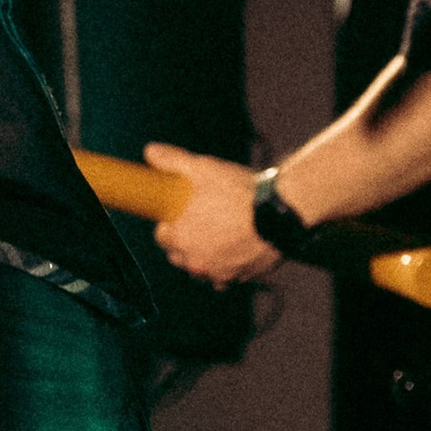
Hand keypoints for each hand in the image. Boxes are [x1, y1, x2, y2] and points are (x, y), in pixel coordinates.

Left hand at [150, 144, 277, 286]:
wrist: (280, 215)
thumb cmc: (239, 192)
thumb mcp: (202, 168)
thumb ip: (173, 161)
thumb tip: (150, 151)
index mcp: (180, 237)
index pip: (161, 236)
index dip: (169, 224)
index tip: (179, 214)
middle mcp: (195, 261)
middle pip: (178, 255)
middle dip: (183, 242)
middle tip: (198, 223)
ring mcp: (218, 273)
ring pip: (200, 269)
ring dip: (202, 257)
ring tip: (216, 237)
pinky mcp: (241, 278)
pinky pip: (224, 279)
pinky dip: (224, 269)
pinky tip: (232, 252)